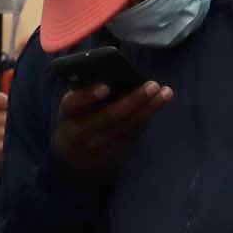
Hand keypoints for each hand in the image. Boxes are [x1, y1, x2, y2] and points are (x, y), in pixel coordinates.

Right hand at [52, 81, 171, 177]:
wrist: (71, 158)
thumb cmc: (77, 117)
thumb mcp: (74, 105)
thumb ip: (88, 91)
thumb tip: (117, 74)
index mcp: (68, 112)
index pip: (74, 103)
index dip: (88, 96)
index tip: (105, 87)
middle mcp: (80, 131)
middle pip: (109, 116)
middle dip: (133, 100)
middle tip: (152, 85)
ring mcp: (97, 147)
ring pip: (126, 127)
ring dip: (148, 109)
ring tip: (165, 93)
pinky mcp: (113, 156)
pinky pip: (132, 136)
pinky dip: (146, 119)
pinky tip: (157, 105)